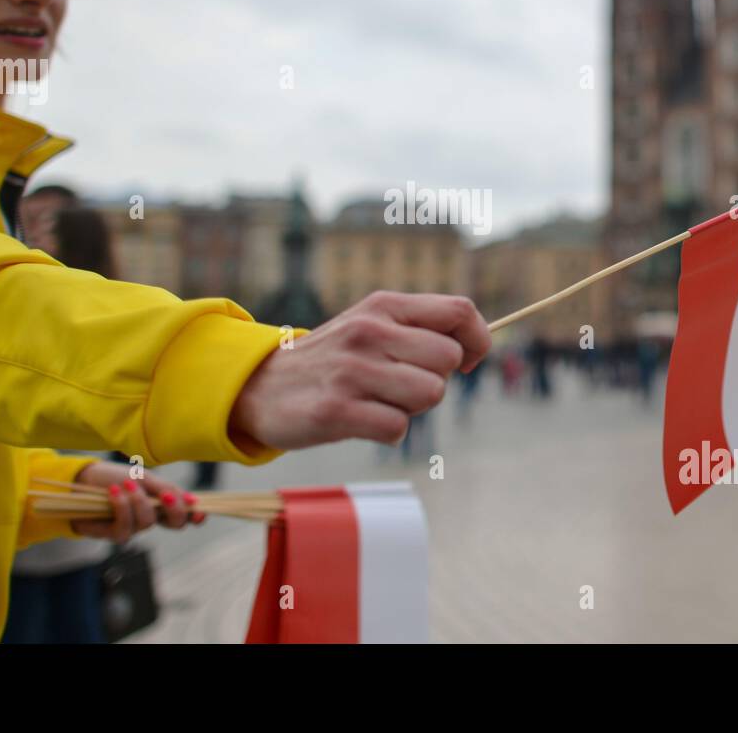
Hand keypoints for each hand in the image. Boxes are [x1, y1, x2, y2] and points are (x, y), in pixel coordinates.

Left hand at [69, 460, 204, 543]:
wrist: (81, 482)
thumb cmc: (114, 478)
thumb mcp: (144, 478)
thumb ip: (166, 489)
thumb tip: (193, 500)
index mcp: (162, 503)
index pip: (185, 513)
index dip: (196, 515)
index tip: (201, 512)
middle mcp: (151, 518)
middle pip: (175, 524)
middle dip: (175, 511)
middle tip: (168, 497)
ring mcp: (134, 527)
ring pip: (148, 523)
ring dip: (139, 502)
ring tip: (127, 484)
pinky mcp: (114, 534)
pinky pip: (125, 527)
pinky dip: (121, 506)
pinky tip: (114, 492)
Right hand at [229, 291, 490, 449]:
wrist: (259, 387)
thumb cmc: (331, 360)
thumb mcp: (369, 325)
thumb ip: (418, 327)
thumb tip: (474, 347)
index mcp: (382, 306)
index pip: (459, 310)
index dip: (478, 340)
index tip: (466, 362)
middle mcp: (369, 331)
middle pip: (448, 359)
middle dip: (436, 380)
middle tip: (402, 386)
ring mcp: (351, 369)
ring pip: (429, 393)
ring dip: (412, 408)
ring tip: (379, 402)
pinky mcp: (335, 409)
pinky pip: (398, 427)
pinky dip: (388, 432)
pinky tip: (362, 422)